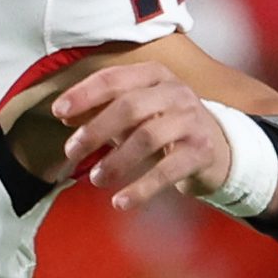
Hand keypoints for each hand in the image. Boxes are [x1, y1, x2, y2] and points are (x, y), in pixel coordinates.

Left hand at [52, 62, 232, 210]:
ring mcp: (192, 120)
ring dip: (116, 161)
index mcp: (154, 75)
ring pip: (147, 137)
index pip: (114, 78)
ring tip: (96, 178)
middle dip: (95, 130)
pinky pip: (167, 170)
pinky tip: (121, 202)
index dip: (84, 94)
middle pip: (129, 106)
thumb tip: (65, 115)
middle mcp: (176, 92)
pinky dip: (141, 189)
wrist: (218, 148)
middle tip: (71, 152)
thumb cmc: (166, 125)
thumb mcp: (136, 111)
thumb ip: (102, 110)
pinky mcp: (202, 151)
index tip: (59, 112)